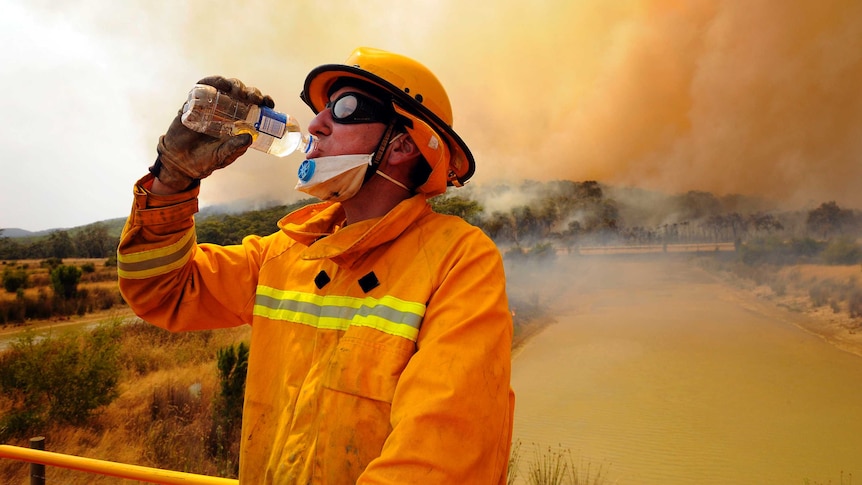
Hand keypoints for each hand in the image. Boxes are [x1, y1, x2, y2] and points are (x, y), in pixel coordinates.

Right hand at [151, 76, 275, 191]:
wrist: (180, 163)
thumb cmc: (205, 160)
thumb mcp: (223, 156)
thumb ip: (234, 148)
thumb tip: (249, 138)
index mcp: (238, 122)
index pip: (254, 107)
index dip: (263, 102)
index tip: (268, 103)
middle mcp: (226, 110)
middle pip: (243, 94)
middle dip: (251, 92)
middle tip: (254, 98)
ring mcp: (210, 104)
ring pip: (226, 87)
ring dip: (235, 85)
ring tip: (239, 91)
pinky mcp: (194, 102)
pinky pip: (203, 86)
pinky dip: (213, 81)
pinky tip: (221, 84)